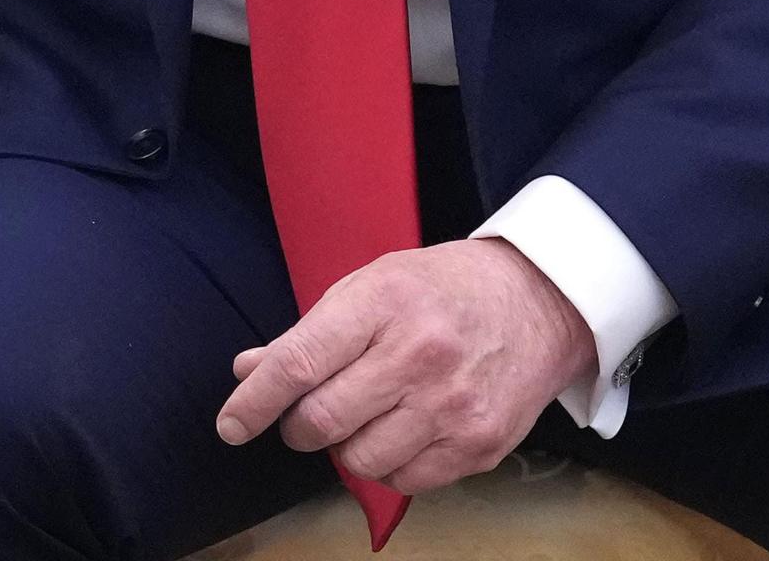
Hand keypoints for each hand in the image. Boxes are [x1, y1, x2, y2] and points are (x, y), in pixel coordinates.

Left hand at [212, 238, 594, 495]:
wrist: (538, 301)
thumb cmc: (441, 289)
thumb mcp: (370, 286)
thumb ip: (308, 334)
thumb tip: (247, 370)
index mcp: (381, 305)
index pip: (299, 363)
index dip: (254, 401)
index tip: (231, 425)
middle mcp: (419, 356)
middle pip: (323, 420)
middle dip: (300, 426)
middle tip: (308, 414)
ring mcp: (453, 405)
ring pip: (360, 460)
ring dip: (346, 448)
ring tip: (366, 416)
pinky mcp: (479, 444)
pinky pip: (405, 481)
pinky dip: (389, 466)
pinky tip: (402, 432)